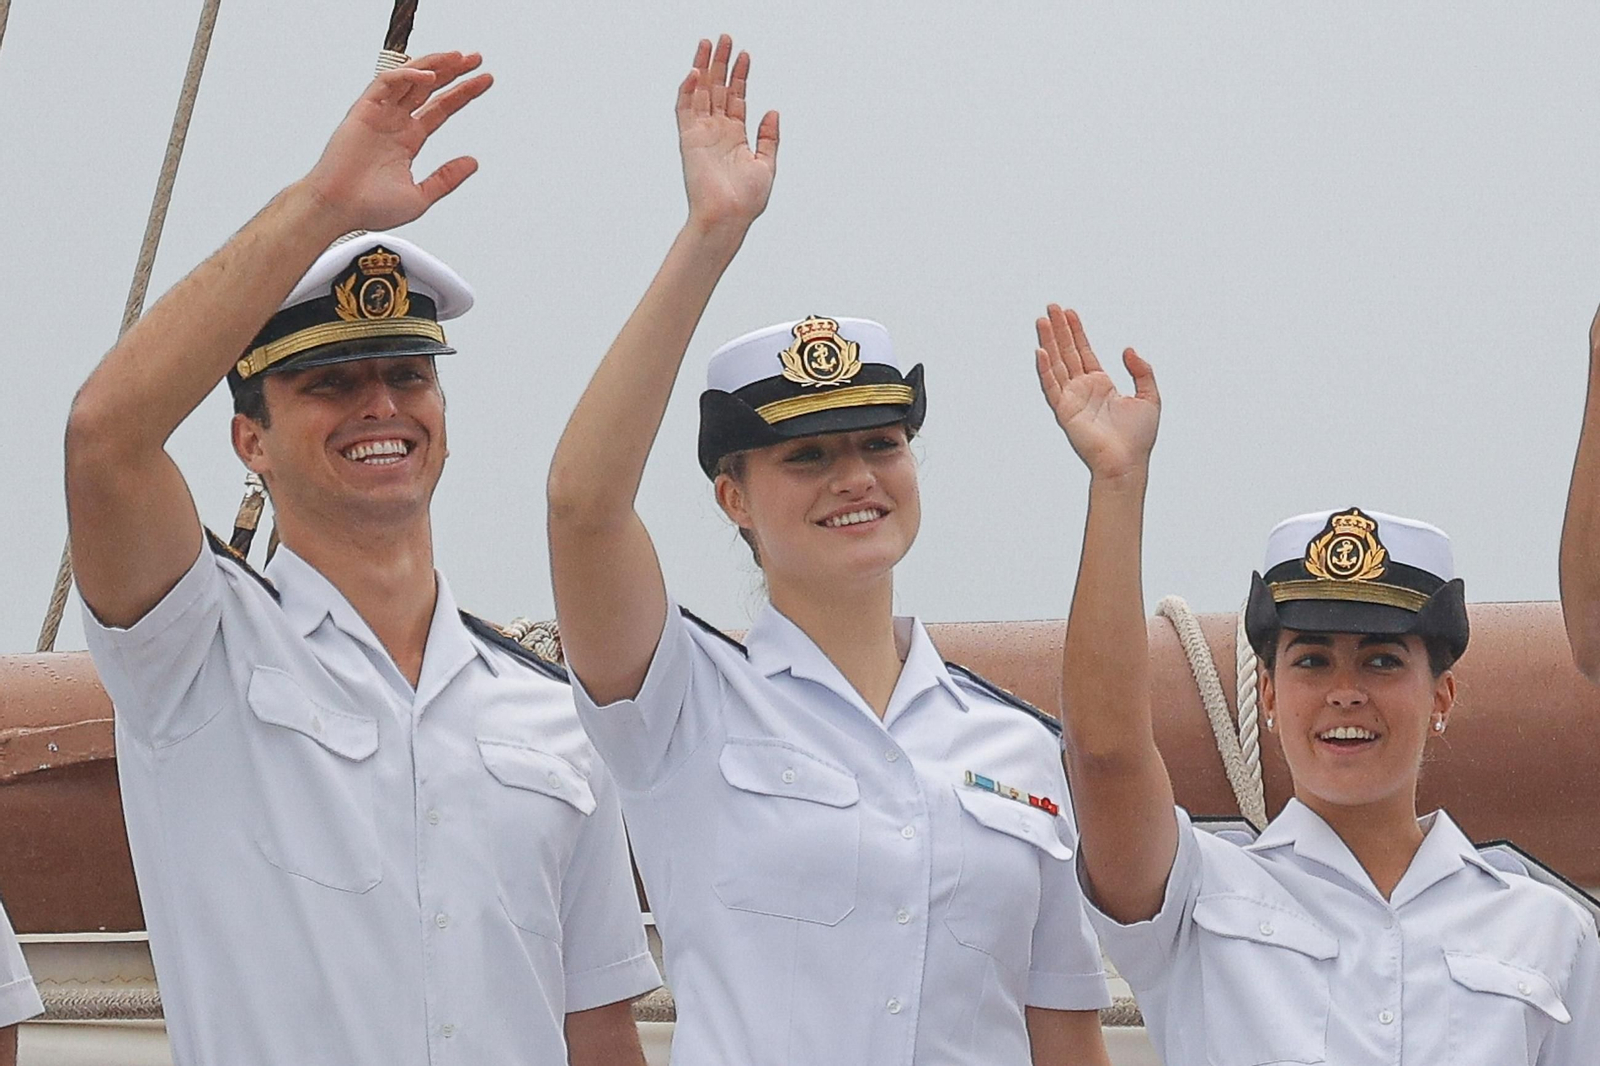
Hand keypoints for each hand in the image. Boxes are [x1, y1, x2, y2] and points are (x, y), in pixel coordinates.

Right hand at [305, 51, 492, 233]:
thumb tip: (472, 162)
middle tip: (476, 58)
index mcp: (408, 140)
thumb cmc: (370, 207)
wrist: (339, 209)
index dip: (462, 93)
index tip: (484, 81)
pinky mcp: (362, 111)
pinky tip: (429, 76)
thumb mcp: (420, 196)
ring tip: (458, 57)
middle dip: (453, 71)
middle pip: (428, 88)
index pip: (440, 108)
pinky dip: (406, 76)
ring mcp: (379, 115)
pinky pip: (385, 83)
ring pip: (409, 79)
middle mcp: (394, 123)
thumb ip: (446, 178)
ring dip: (433, 65)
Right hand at [677, 36, 778, 233]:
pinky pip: (684, 110)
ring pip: (700, 92)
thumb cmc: (746, 201)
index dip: (740, 75)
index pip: (736, 97)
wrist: (729, 217)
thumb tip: (773, 111)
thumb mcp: (767, 164)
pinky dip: (687, 91)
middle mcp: (717, 132)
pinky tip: (694, 72)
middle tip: (725, 39)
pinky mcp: (688, 139)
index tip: (745, 55)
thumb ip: (769, 137)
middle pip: (717, 89)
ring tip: (709, 44)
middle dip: (721, 63)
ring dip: (703, 68)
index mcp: (735, 137)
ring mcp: (701, 134)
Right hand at [1035, 305, 1160, 480]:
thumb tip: (1128, 349)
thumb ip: (1142, 371)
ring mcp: (1072, 399)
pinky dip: (1045, 370)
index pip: (1084, 352)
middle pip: (1067, 352)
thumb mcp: (1150, 397)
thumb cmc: (1138, 439)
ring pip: (1057, 364)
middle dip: (1059, 329)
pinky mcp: (1065, 412)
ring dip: (1049, 342)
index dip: (1077, 331)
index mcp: (1101, 385)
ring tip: (1041, 321)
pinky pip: (1052, 387)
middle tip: (1050, 307)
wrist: (1127, 464)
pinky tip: (1041, 351)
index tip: (1069, 313)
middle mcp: (1083, 389)